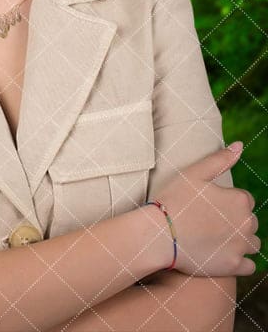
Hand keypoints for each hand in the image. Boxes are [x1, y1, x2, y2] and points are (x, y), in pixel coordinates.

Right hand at [148, 141, 259, 276]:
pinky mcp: (234, 266)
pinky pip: (249, 265)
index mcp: (239, 200)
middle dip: (234, 220)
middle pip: (249, 221)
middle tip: (207, 221)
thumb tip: (240, 145)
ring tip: (214, 237)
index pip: (244, 199)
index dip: (225, 201)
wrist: (159, 234)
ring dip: (240, 240)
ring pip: (252, 243)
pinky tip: (221, 253)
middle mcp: (247, 223)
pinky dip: (239, 260)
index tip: (207, 205)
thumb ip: (220, 159)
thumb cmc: (174, 200)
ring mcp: (241, 246)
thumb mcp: (194, 173)